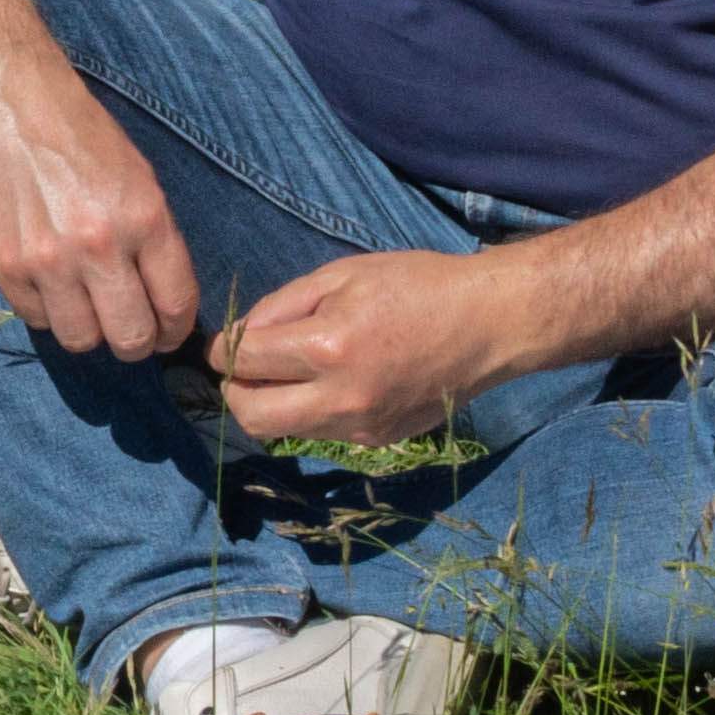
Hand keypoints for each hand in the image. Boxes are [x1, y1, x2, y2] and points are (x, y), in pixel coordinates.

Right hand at [0, 79, 197, 362]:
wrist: (13, 111)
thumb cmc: (86, 142)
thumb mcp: (142, 182)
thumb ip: (156, 244)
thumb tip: (165, 305)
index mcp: (145, 220)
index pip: (174, 305)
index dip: (176, 331)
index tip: (168, 333)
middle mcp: (99, 246)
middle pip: (130, 338)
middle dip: (137, 343)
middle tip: (130, 331)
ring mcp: (49, 261)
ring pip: (81, 340)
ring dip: (90, 331)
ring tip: (87, 307)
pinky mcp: (7, 268)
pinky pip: (37, 319)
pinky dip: (49, 311)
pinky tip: (51, 283)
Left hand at [207, 245, 539, 451]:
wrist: (491, 324)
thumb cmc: (420, 285)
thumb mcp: (344, 274)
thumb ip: (283, 304)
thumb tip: (242, 335)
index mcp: (329, 347)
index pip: (245, 362)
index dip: (223, 351)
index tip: (226, 342)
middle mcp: (341, 397)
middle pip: (251, 417)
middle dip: (233, 391)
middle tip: (242, 368)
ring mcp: (361, 426)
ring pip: (283, 432)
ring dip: (269, 405)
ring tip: (283, 373)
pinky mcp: (378, 441)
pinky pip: (320, 433)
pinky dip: (308, 411)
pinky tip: (327, 383)